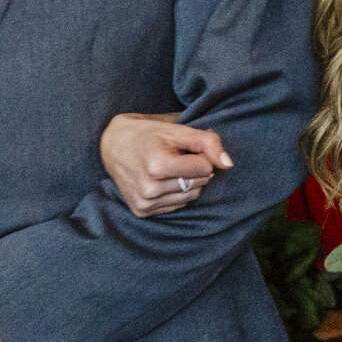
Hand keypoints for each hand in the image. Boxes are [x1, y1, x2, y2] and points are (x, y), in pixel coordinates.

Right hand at [100, 113, 231, 218]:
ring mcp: (144, 202)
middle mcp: (149, 188)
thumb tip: (229, 164)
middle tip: (176, 157)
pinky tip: (162, 180)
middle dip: (195, 169)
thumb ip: (207, 142)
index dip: (200, 156)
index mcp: (157, 165)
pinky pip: (176, 206)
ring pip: (190, 197)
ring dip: (188, 182)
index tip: (185, 148)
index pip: (204, 168)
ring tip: (170, 168)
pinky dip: (176, 193)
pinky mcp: (141, 211)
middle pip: (198, 184)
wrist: (112, 146)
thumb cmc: (148, 135)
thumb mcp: (176, 130)